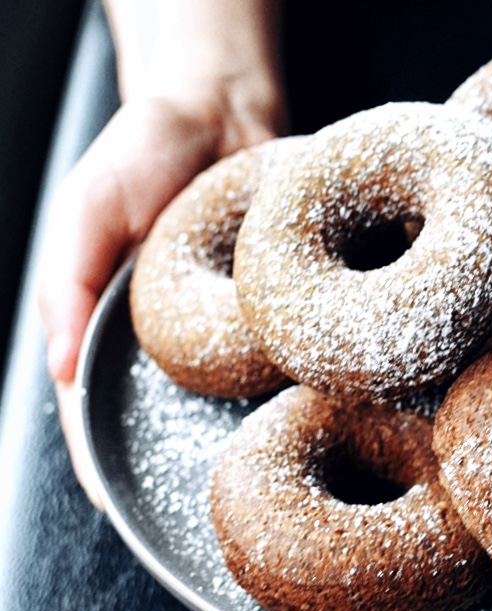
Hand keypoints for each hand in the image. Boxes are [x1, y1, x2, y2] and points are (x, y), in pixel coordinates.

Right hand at [36, 89, 279, 504]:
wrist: (221, 101)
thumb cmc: (141, 149)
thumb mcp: (87, 208)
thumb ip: (69, 283)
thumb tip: (62, 372)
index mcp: (115, 321)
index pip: (98, 410)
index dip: (105, 463)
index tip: (123, 508)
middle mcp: (173, 332)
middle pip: (169, 415)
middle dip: (183, 461)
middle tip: (208, 505)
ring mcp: (226, 320)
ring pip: (231, 396)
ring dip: (241, 429)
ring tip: (257, 468)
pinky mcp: (278, 301)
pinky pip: (283, 350)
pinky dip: (292, 378)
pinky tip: (310, 405)